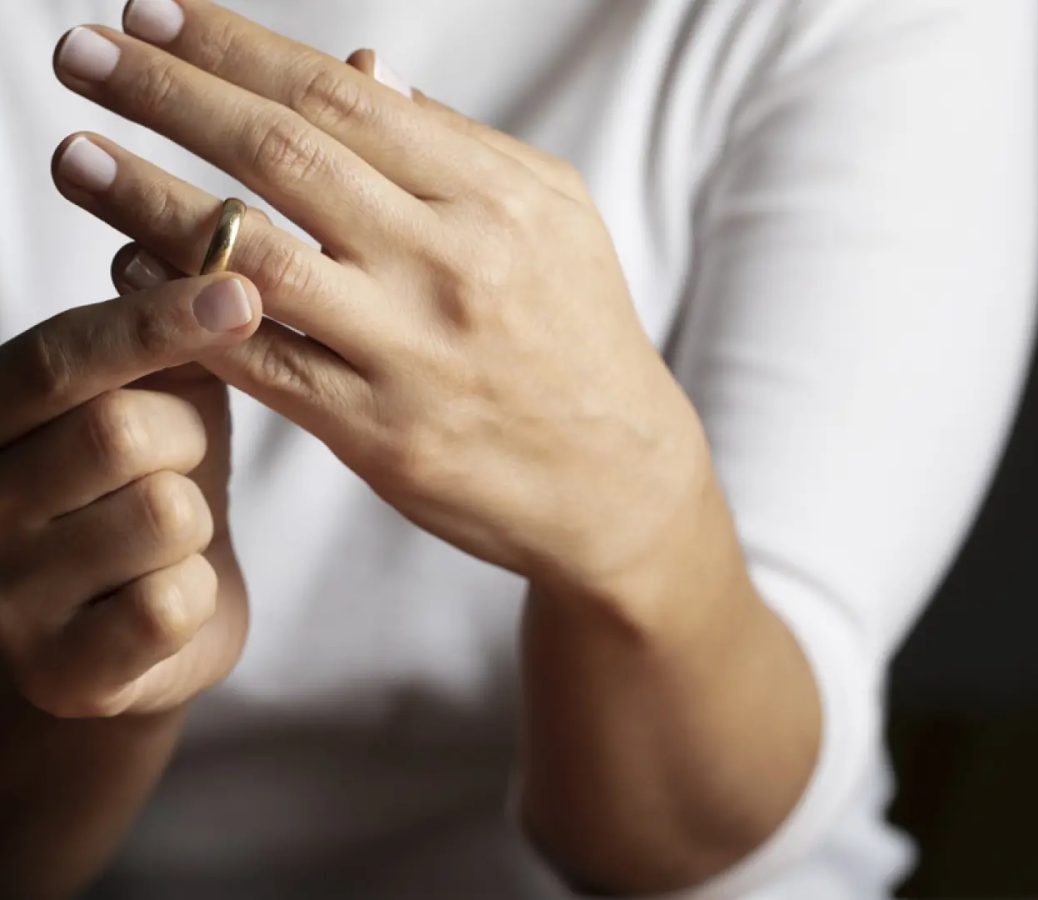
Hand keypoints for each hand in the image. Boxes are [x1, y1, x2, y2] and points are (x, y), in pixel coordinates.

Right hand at [0, 272, 261, 716]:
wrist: (134, 629)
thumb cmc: (145, 490)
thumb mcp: (152, 403)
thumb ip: (158, 340)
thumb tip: (167, 242)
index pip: (63, 359)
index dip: (152, 323)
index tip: (238, 294)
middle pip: (121, 430)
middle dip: (184, 436)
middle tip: (177, 456)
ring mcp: (7, 599)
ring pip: (161, 513)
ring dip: (195, 518)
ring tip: (169, 533)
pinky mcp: (64, 674)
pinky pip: (170, 605)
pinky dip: (196, 592)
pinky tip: (170, 596)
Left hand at [51, 2, 713, 602]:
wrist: (617, 479)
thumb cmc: (583, 338)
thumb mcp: (553, 219)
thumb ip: (457, 148)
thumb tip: (361, 76)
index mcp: (493, 198)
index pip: (339, 98)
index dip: (234, 47)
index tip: (153, 13)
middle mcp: (450, 264)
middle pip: (282, 155)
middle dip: (168, 93)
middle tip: (79, 53)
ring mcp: (411, 352)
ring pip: (252, 257)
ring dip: (147, 198)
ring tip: (74, 156)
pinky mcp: (380, 434)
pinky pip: (260, 361)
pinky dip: (186, 310)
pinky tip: (131, 273)